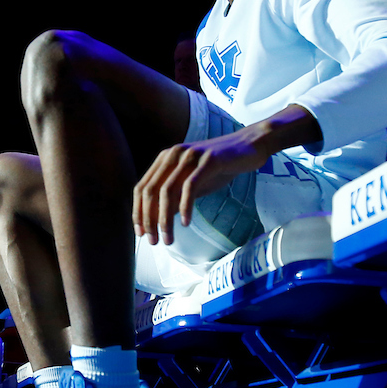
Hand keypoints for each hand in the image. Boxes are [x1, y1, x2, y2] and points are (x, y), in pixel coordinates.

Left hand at [134, 129, 269, 245]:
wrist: (248, 146)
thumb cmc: (218, 168)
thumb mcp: (191, 184)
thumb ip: (174, 198)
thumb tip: (157, 221)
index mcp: (164, 159)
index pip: (142, 188)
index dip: (137, 212)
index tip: (140, 233)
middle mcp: (173, 155)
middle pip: (151, 191)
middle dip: (149, 220)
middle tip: (154, 241)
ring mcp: (190, 156)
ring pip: (168, 191)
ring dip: (165, 219)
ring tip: (168, 238)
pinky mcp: (208, 160)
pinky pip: (190, 186)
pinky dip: (185, 206)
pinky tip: (186, 223)